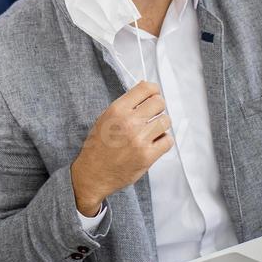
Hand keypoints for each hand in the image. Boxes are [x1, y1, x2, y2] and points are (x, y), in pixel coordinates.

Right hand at [70, 82, 172, 215]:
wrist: (94, 173)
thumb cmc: (98, 146)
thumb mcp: (105, 118)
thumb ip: (126, 105)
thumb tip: (147, 91)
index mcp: (117, 110)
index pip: (146, 88)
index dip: (153, 90)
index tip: (154, 95)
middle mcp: (129, 122)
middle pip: (159, 103)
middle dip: (158, 108)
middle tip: (152, 115)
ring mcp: (139, 139)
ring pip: (166, 121)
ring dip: (161, 125)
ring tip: (152, 131)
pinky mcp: (147, 156)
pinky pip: (168, 141)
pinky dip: (163, 141)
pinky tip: (153, 143)